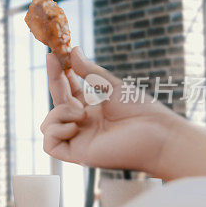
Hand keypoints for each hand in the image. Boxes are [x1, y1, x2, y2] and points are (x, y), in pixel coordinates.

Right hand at [41, 47, 178, 172]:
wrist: (158, 134)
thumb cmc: (141, 111)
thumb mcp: (112, 86)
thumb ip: (89, 72)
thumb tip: (72, 52)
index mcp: (90, 109)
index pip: (66, 90)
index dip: (59, 72)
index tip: (54, 53)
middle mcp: (82, 124)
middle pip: (56, 102)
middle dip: (54, 79)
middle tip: (54, 59)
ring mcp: (79, 139)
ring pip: (48, 125)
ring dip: (59, 112)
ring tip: (82, 114)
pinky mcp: (78, 154)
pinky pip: (50, 145)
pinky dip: (56, 131)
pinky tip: (75, 126)